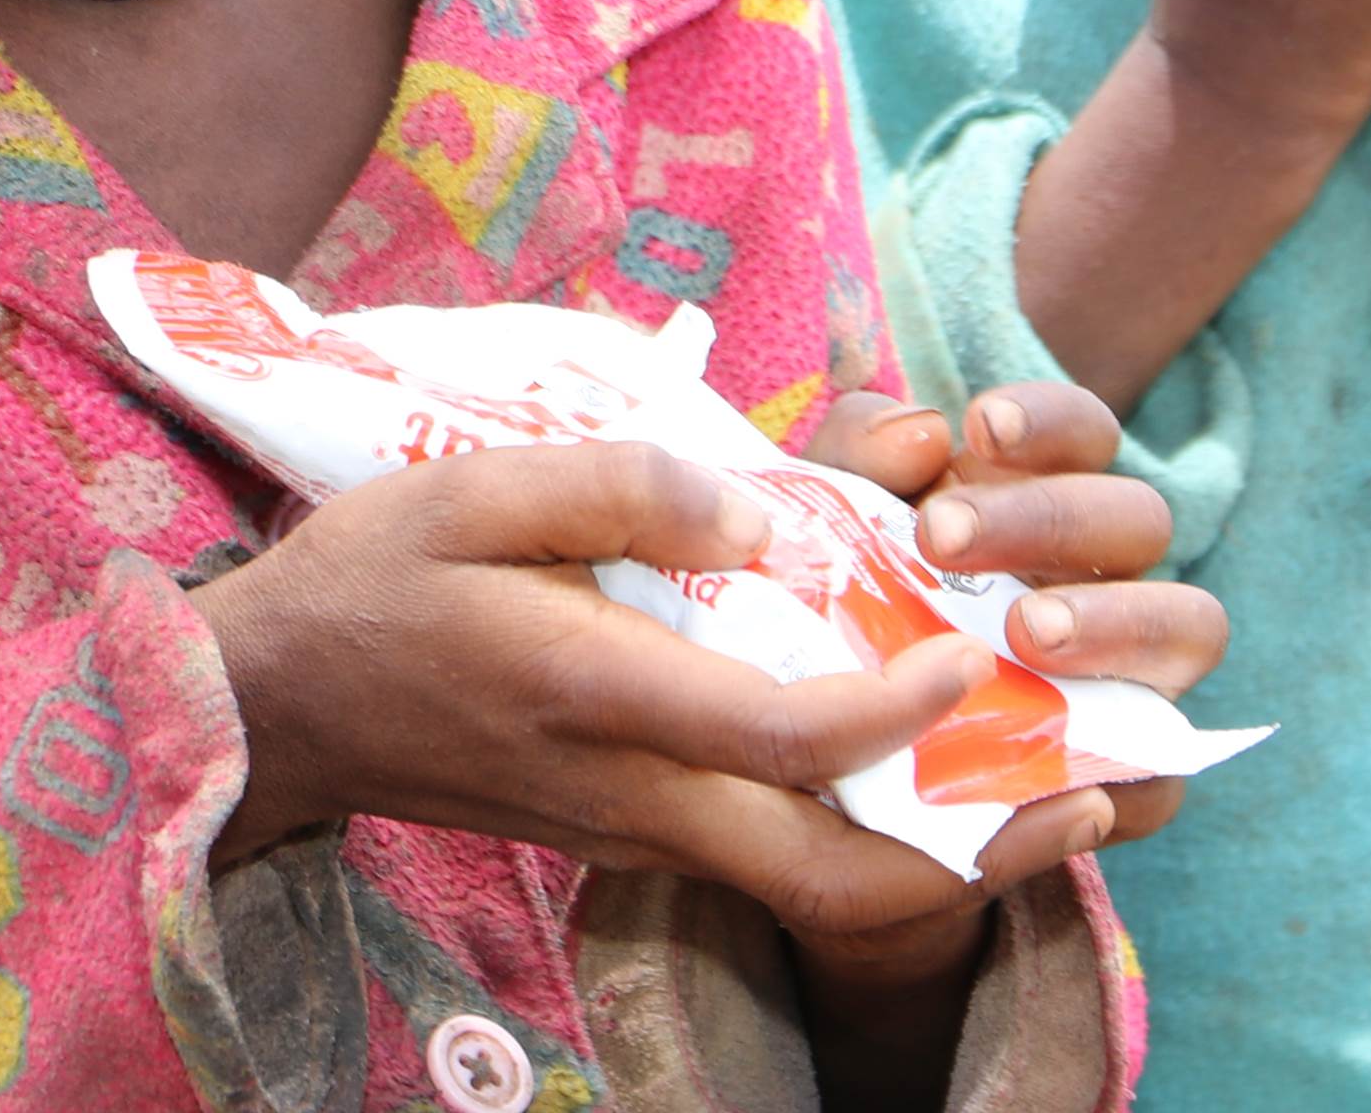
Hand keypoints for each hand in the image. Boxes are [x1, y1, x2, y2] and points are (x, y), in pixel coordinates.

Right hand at [192, 441, 1008, 938]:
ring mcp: (634, 831)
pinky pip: (772, 859)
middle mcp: (634, 795)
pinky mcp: (630, 835)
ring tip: (1057, 789)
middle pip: (831, 874)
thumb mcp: (479, 486)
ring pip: (812, 884)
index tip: (981, 651)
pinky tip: (937, 766)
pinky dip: (870, 833)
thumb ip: (626, 486)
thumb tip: (764, 512)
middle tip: (1092, 789)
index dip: (903, 710)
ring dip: (941, 850)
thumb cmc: (376, 576)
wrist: (278, 703)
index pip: (788, 737)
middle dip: (975, 848)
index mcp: (603, 701)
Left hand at [781, 382, 1229, 1089]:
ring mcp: (1140, 672)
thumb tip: (919, 434)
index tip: (978, 426)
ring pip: (1191, 625)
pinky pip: (1163, 779)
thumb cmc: (856, 612)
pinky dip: (1123, 772)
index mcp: (1049, 495)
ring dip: (1115, 621)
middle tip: (942, 535)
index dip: (1050, 418)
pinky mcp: (1137, 778)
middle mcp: (1111, 572)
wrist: (845, 759)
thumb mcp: (833, 524)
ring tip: (1023, 631)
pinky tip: (1052, 763)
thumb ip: (859, 457)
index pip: (1087, 431)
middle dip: (1048, 517)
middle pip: (1138, 517)